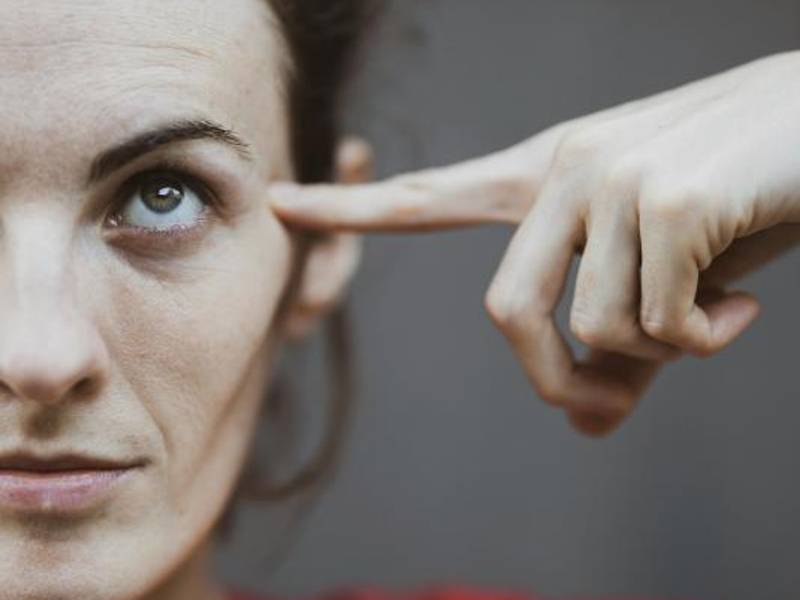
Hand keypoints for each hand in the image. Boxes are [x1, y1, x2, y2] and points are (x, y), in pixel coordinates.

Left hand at [268, 50, 799, 435]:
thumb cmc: (735, 197)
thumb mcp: (661, 274)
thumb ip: (616, 348)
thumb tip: (587, 427)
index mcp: (544, 176)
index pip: (428, 195)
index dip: (351, 206)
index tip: (279, 202)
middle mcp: (563, 170)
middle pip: (505, 314)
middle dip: (556, 379)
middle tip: (611, 399)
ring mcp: (610, 180)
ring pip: (596, 329)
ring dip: (659, 353)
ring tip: (712, 314)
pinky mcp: (665, 200)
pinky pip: (658, 326)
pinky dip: (703, 341)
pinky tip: (740, 302)